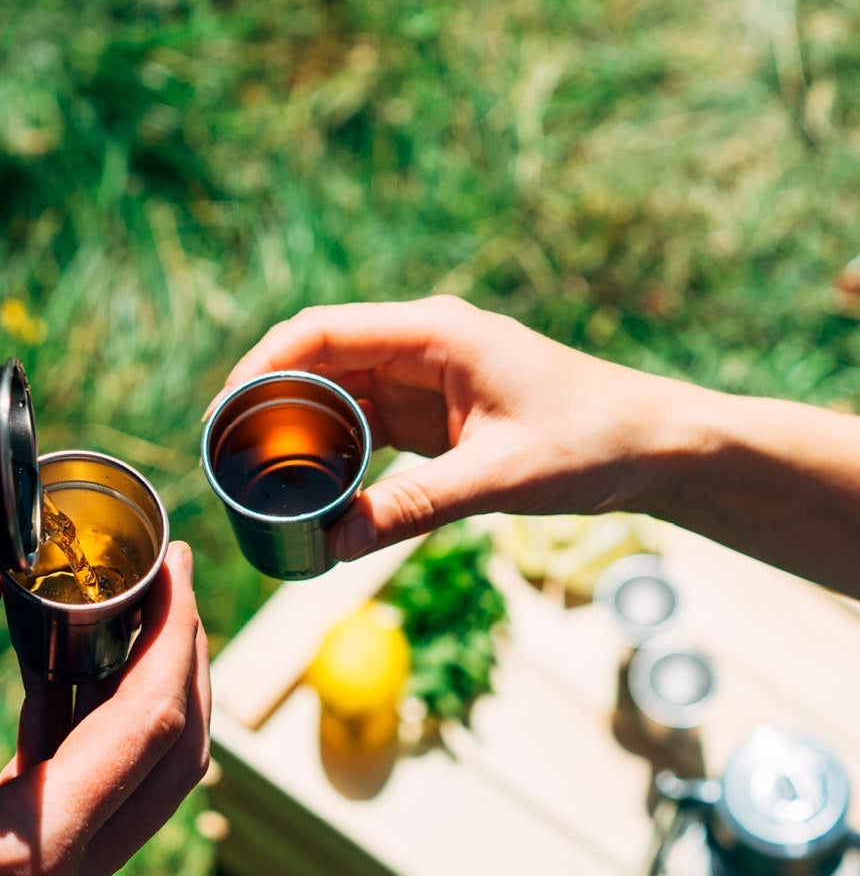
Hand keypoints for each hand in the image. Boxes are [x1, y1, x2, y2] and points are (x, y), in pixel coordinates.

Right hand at [0, 544, 209, 875]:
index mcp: (41, 846)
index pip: (151, 723)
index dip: (173, 632)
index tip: (174, 560)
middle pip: (172, 757)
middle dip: (181, 660)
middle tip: (167, 575)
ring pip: (140, 781)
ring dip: (142, 695)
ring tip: (125, 609)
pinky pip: (89, 798)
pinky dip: (91, 730)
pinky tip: (59, 668)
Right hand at [218, 296, 670, 557]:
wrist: (652, 445)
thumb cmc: (591, 442)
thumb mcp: (498, 478)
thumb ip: (414, 508)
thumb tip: (335, 544)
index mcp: (435, 333)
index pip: (323, 331)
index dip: (263, 363)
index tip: (223, 408)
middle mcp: (422, 345)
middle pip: (318, 358)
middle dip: (267, 398)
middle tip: (224, 450)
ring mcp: (425, 377)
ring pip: (335, 390)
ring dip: (294, 424)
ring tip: (251, 469)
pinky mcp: (432, 412)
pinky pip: (362, 421)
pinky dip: (329, 445)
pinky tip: (306, 479)